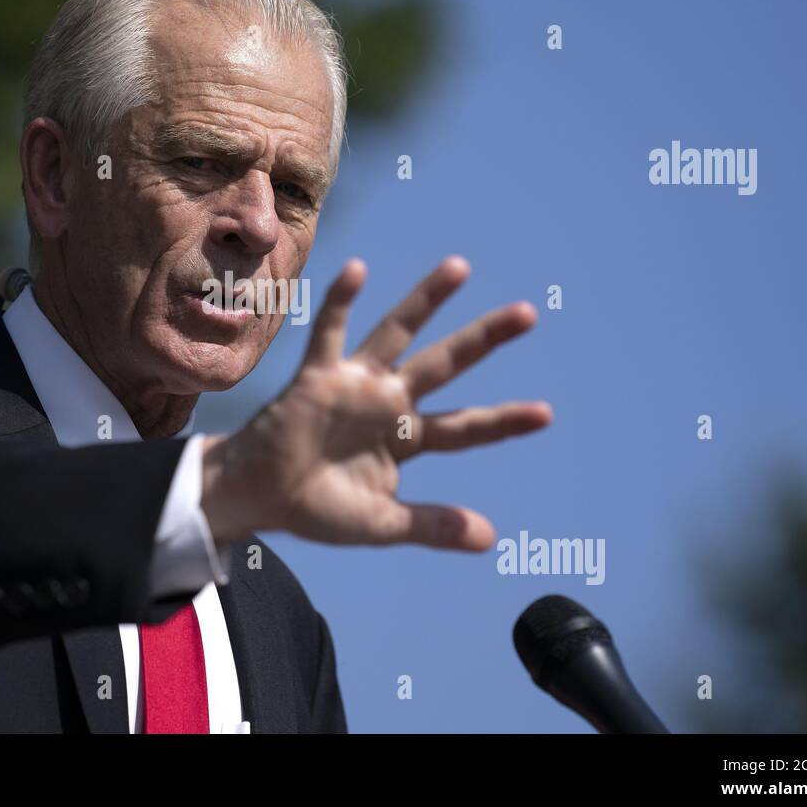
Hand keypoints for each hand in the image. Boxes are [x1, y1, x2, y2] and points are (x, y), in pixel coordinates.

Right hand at [200, 256, 552, 550]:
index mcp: (407, 438)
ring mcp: (354, 384)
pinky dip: (340, 301)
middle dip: (484, 339)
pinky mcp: (317, 377)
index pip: (465, 426)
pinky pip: (330, 333)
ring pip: (398, 333)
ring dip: (426, 301)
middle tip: (529, 313)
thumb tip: (491, 539)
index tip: (545, 414)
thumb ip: (432, 525)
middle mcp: (388, 402)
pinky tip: (358, 270)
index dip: (502, 420)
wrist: (260, 499)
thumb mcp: (382, 524)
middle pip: (446, 364)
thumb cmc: (317, 509)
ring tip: (461, 267)